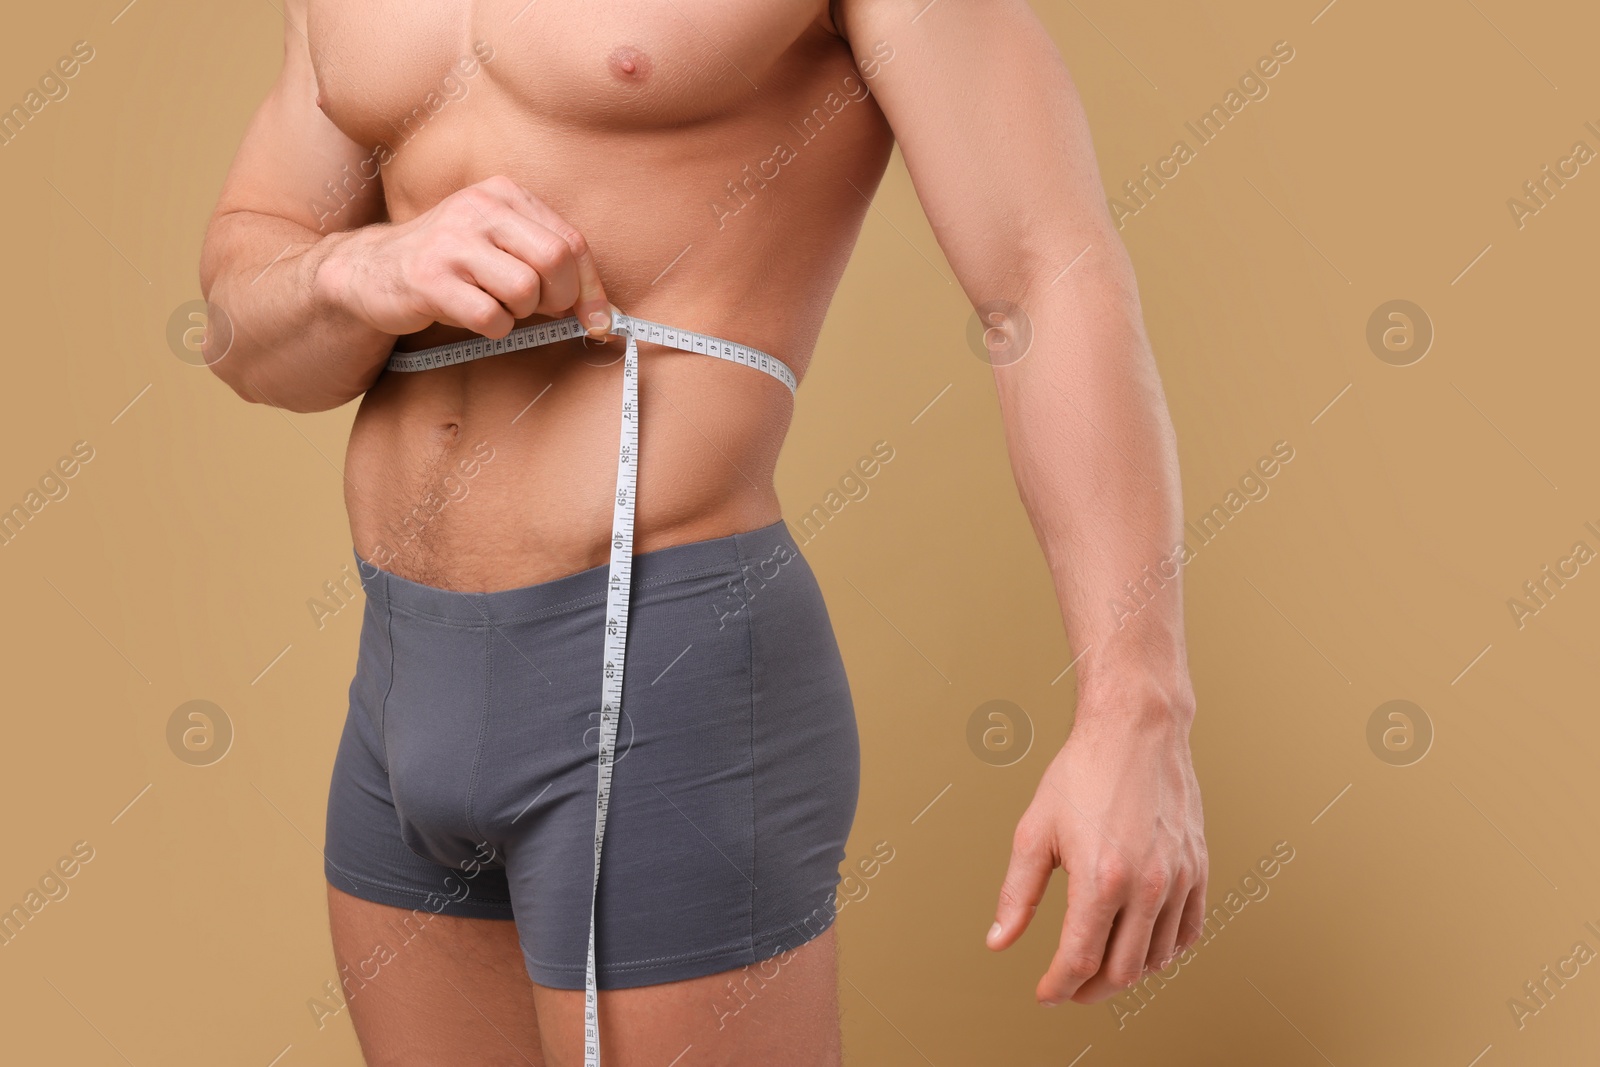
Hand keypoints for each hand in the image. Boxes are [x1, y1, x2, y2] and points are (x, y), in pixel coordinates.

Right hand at [316, 174, 613, 341]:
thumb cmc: (451, 263)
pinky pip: (490, 316)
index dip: (592, 288)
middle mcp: (478, 209)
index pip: (571, 241)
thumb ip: (550, 267)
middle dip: (560, 299)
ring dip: (520, 313)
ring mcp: (451, 242)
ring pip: (525, 289)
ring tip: (496, 305)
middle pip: (555, 260)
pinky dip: (493, 328)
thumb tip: (604, 317)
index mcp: (504, 194)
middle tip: (540, 311)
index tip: (599, 321)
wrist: (373, 270)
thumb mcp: (500, 246)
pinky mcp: (430, 279)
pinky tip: (473, 316)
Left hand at [987, 699, 1206, 1004]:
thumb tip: (999, 941)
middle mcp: (1147, 885)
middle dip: (1089, 990)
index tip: (1044, 993)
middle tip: (1068, 988)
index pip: (1080, 960)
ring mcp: (1179, 878)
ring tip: (1099, 967)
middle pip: (1121, 971)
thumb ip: (1017, 893)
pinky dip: (1164, 950)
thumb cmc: (1081, 774)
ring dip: (1126, 973)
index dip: (1058, 986)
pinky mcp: (1198, 867)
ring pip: (1158, 958)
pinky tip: (1140, 945)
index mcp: (1101, 877)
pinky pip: (1188, 931)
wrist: (1136, 729)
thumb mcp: (1035, 831)